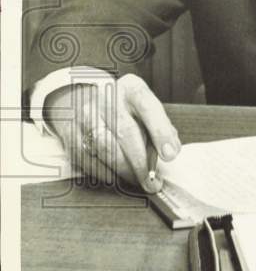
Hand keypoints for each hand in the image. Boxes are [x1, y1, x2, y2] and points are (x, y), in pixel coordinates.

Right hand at [43, 73, 179, 192]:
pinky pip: (89, 160)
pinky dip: (106, 173)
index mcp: (132, 88)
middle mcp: (107, 98)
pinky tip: (118, 177)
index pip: (148, 107)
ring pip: (106, 150)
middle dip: (142, 162)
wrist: (93, 101)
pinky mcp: (71, 133)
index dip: (160, 132)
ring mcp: (85, 115)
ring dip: (125, 171)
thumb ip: (162, 128)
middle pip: (126, 133)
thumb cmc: (129, 110)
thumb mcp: (148, 110)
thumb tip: (170, 151)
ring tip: (139, 182)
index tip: (170, 155)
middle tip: (152, 181)